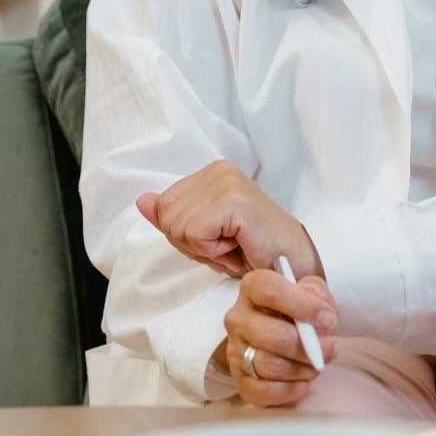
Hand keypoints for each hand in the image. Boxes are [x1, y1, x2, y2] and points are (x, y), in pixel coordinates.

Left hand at [137, 160, 321, 278]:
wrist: (294, 266)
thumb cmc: (254, 250)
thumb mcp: (204, 235)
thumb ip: (172, 216)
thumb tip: (142, 201)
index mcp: (210, 172)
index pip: (164, 207)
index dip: (186, 236)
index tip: (220, 239)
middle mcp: (217, 170)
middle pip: (166, 218)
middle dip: (193, 244)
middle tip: (229, 245)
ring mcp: (225, 182)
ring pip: (177, 228)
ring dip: (205, 250)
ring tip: (235, 246)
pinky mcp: (232, 200)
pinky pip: (195, 235)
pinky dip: (214, 252)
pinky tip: (239, 246)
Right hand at [217, 268, 338, 407]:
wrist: (285, 329)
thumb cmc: (299, 308)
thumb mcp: (311, 290)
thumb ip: (317, 292)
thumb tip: (321, 314)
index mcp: (252, 288)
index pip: (271, 292)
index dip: (303, 306)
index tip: (328, 319)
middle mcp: (238, 318)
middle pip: (273, 336)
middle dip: (309, 347)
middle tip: (330, 348)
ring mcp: (236, 350)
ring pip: (270, 366)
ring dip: (302, 369)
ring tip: (317, 364)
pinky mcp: (240, 378)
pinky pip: (262, 392)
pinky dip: (289, 391)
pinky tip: (303, 382)